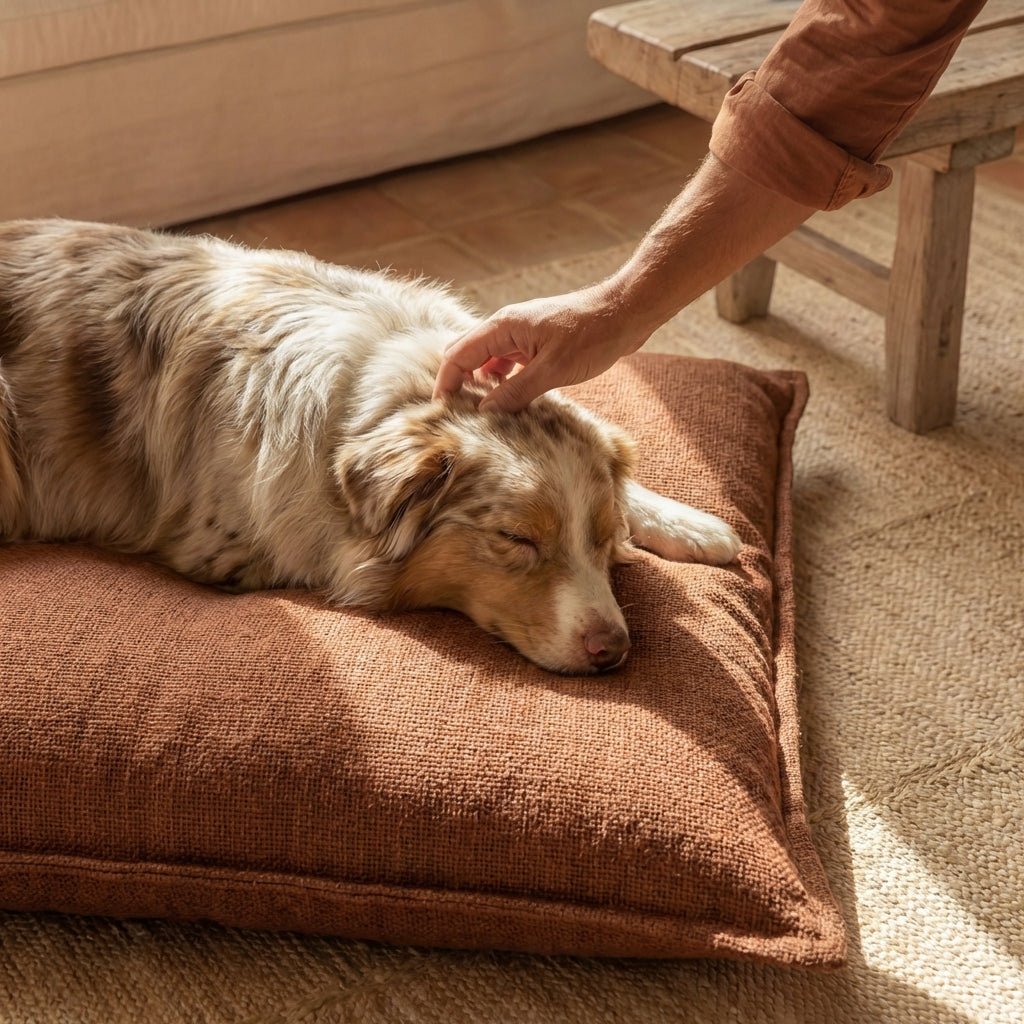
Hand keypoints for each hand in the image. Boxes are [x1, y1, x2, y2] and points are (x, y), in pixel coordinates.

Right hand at [432, 283, 650, 412]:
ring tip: (483, 415)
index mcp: (503, 327)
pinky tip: (511, 403)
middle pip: (467, 355)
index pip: (457, 355)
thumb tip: (484, 412)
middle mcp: (507, 327)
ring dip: (482, 385)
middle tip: (459, 416)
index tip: (443, 412)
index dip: (446, 383)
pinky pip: (509, 364)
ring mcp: (522, 334)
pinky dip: (503, 382)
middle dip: (458, 383)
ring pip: (488, 361)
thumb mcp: (552, 370)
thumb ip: (515, 392)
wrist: (626, 313)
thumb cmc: (592, 336)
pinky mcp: (537, 343)